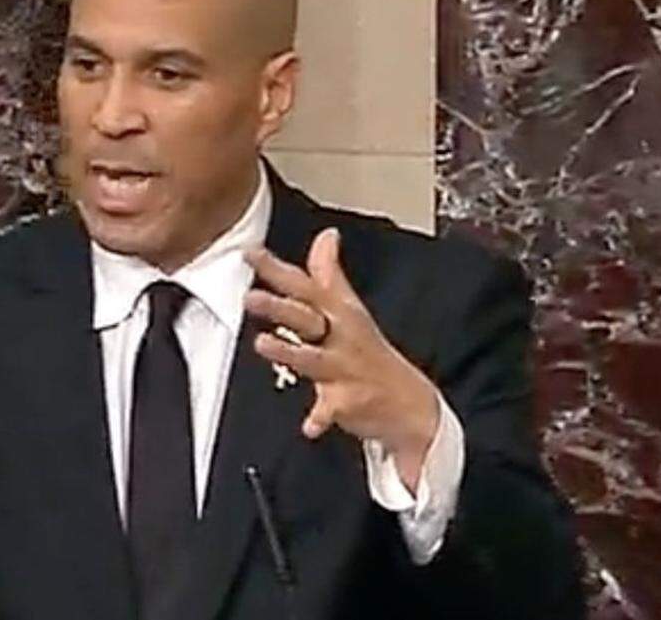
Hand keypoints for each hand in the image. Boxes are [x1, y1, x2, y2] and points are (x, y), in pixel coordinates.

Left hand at [244, 228, 438, 489]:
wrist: (410, 403)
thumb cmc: (369, 351)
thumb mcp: (351, 309)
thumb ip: (329, 274)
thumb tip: (326, 235)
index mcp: (338, 313)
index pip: (304, 286)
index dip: (276, 269)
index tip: (250, 254)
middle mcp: (340, 337)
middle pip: (306, 317)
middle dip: (279, 306)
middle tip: (250, 297)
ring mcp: (345, 369)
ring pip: (313, 359)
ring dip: (289, 352)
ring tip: (264, 344)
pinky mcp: (349, 402)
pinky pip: (330, 411)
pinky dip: (320, 418)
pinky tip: (309, 426)